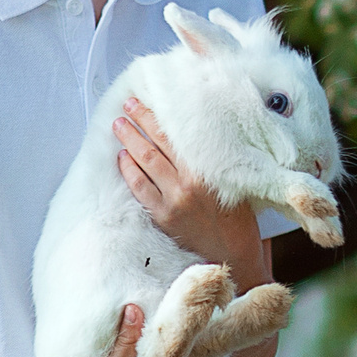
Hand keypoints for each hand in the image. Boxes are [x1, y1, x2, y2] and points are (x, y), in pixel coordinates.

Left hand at [115, 98, 262, 271]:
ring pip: (145, 163)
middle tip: (126, 105)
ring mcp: (173, 201)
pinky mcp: (163, 217)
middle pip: (155, 144)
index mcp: (207, 170)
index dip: (155, 116)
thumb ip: (212, 159)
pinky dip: (129, 171)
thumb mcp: (233, 180)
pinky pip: (140, 189)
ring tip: (119, 125)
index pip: (174, 135)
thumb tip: (192, 134)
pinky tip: (122, 158)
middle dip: (138, 121)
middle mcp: (188, 183)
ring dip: (129, 141)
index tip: (143, 101)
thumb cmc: (238, 217)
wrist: (234, 254)